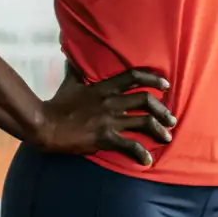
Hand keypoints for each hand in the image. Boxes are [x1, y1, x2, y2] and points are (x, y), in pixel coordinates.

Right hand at [37, 65, 174, 166]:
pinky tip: (148, 161)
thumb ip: (77, 70)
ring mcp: (109, 120)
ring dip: (159, 131)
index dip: (153, 79)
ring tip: (167, 138)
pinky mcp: (104, 138)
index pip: (134, 77)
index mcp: (104, 87)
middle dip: (163, 110)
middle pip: (146, 101)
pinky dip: (141, 154)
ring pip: (143, 122)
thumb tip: (73, 55)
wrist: (45, 125)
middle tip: (171, 119)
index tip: (166, 84)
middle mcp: (111, 102)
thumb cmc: (57, 104)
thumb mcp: (70, 82)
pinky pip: (129, 145)